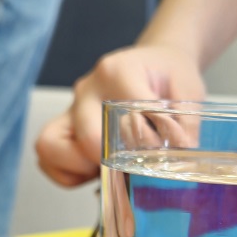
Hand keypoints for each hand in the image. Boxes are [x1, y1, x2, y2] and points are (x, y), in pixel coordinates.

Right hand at [35, 45, 206, 186]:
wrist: (153, 64)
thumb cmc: (168, 75)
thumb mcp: (188, 91)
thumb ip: (185, 123)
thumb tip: (180, 154)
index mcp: (117, 71)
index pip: (125, 117)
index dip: (147, 144)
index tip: (166, 153)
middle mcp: (87, 89)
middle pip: (87, 137)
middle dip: (114, 162)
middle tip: (137, 168)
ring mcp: (71, 107)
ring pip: (52, 145)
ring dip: (80, 167)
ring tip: (109, 168)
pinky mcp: (63, 125)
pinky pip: (48, 156)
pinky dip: (67, 172)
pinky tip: (95, 170)